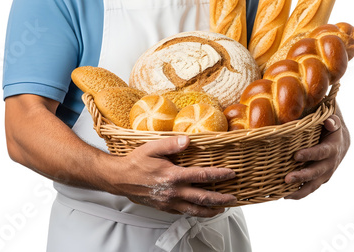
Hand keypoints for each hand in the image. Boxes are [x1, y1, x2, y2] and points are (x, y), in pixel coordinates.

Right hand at [110, 135, 237, 216]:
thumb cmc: (136, 161)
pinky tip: (201, 210)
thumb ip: (171, 144)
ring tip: (223, 208)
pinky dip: (196, 213)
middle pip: (203, 198)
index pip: (202, 176)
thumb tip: (188, 140)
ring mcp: (169, 202)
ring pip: (195, 210)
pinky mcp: (164, 207)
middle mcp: (173, 192)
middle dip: (221, 198)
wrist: (120, 178)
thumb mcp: (152, 147)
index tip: (231, 173)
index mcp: (173, 175)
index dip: (219, 175)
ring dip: (211, 210)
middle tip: (234, 197)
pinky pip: (184, 213)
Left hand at [284, 113, 349, 199]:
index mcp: (332, 149)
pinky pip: (310, 188)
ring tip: (285, 194)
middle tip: (286, 179)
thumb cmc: (332, 128)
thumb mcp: (334, 122)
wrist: (341, 142)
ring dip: (300, 190)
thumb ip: (332, 121)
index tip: (296, 155)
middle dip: (301, 176)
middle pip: (316, 172)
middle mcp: (330, 164)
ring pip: (314, 185)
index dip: (310, 154)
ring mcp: (325, 174)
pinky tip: (285, 195)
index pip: (321, 152)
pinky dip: (299, 193)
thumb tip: (329, 122)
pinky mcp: (320, 179)